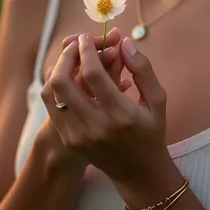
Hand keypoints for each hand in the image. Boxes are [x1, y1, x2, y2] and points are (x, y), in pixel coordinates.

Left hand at [41, 34, 168, 184]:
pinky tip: (69, 76)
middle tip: (77, 45)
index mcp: (120, 115)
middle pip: (63, 81)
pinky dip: (57, 86)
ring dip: (58, 69)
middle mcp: (95, 126)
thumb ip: (143, 69)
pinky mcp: (69, 140)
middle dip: (67, 55)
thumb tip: (124, 43)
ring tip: (71, 58)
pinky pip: (52, 106)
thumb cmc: (151, 131)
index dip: (87, 50)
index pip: (93, 74)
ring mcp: (77, 136)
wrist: (138, 172)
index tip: (88, 37)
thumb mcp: (157, 99)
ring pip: (52, 93)